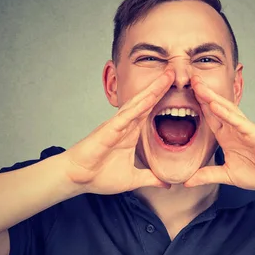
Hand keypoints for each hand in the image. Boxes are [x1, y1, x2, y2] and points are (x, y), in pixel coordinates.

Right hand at [61, 71, 173, 194]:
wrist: (77, 179)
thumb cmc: (99, 176)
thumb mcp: (132, 179)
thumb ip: (150, 179)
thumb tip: (167, 183)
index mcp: (131, 132)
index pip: (150, 111)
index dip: (162, 98)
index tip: (176, 88)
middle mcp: (125, 125)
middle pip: (146, 101)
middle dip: (160, 87)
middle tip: (174, 71)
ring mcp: (116, 126)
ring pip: (137, 104)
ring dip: (152, 90)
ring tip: (166, 77)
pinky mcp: (108, 131)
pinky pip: (125, 117)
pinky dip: (136, 108)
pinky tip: (148, 99)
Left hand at [184, 75, 254, 189]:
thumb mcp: (226, 175)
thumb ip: (207, 176)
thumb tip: (186, 182)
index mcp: (226, 136)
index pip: (209, 117)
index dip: (198, 105)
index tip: (184, 93)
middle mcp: (233, 128)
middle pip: (215, 107)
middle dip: (203, 93)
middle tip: (190, 78)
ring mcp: (243, 129)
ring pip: (226, 109)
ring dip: (212, 98)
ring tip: (199, 86)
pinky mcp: (253, 133)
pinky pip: (237, 121)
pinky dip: (226, 113)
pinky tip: (215, 105)